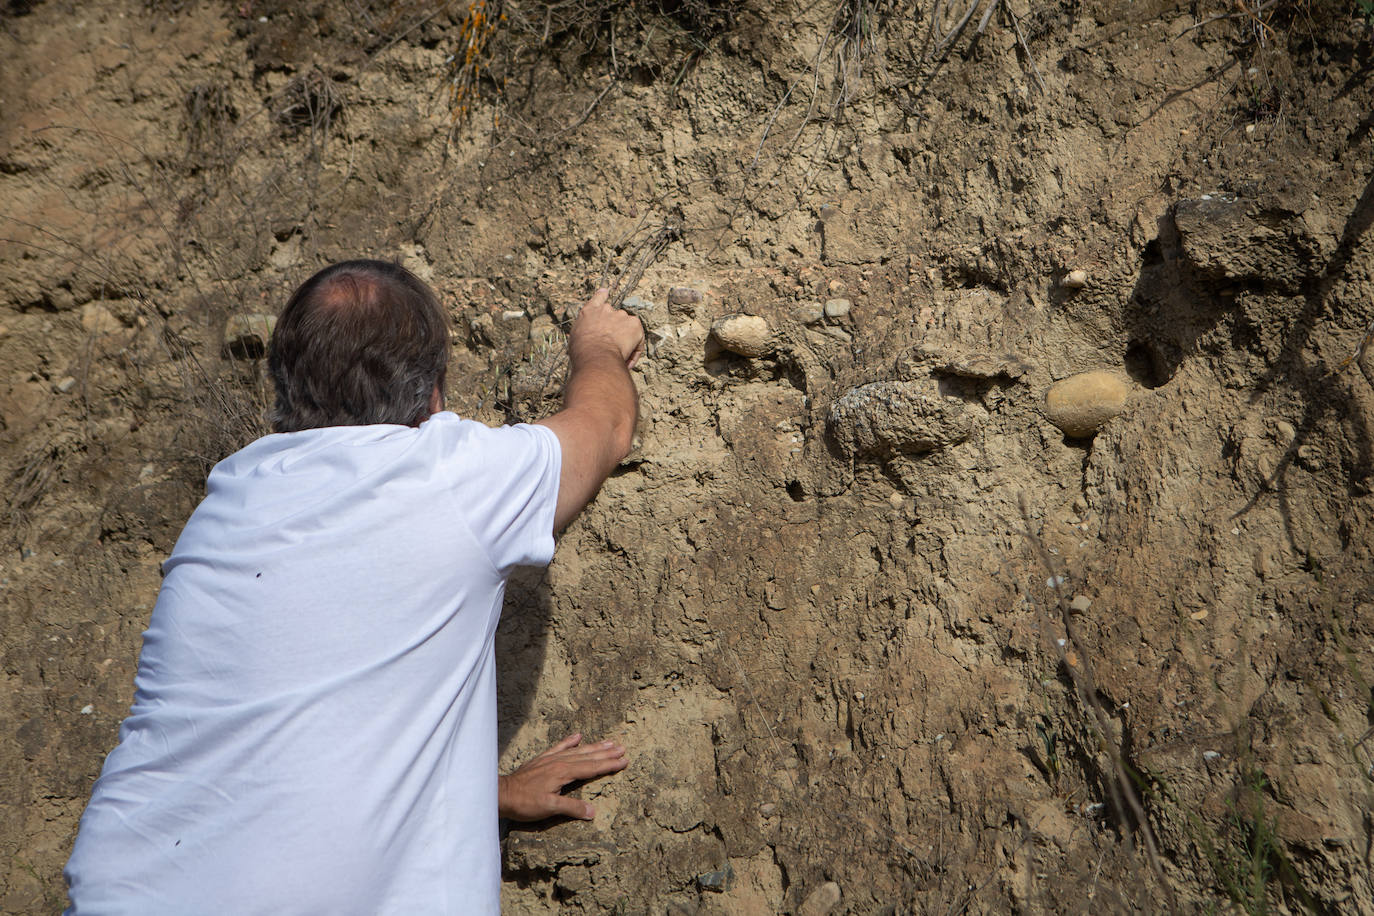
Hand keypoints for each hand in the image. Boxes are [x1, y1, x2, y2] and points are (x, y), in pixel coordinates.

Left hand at [498, 733, 628, 821]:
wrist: (502, 793)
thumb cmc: (524, 803)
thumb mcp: (549, 808)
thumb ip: (571, 808)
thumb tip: (593, 812)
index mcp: (564, 772)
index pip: (592, 767)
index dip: (609, 764)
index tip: (624, 760)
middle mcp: (559, 762)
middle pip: (588, 756)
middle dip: (606, 752)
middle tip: (623, 748)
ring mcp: (550, 759)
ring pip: (577, 750)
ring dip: (594, 746)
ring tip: (609, 741)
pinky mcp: (542, 759)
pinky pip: (559, 747)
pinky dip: (570, 741)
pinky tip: (578, 736)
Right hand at [571, 288, 644, 368]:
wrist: (596, 355)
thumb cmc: (582, 352)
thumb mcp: (575, 339)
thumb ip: (584, 333)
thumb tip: (588, 339)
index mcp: (589, 311)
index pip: (598, 298)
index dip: (603, 295)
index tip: (605, 292)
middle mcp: (606, 309)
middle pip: (616, 317)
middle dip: (616, 330)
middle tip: (611, 348)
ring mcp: (622, 315)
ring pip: (627, 329)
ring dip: (625, 341)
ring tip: (618, 358)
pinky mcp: (635, 324)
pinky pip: (638, 340)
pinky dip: (635, 351)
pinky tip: (626, 361)